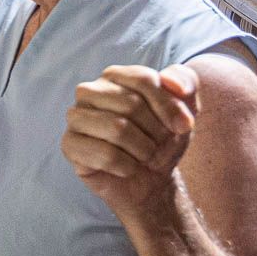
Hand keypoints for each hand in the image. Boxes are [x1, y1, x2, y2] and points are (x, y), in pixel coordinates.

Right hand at [61, 63, 199, 211]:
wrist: (152, 179)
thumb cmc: (163, 139)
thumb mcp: (186, 108)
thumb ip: (186, 82)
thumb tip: (171, 82)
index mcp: (114, 76)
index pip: (143, 80)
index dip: (169, 106)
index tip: (183, 126)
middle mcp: (89, 91)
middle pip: (131, 105)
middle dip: (155, 132)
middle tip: (158, 145)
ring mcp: (75, 118)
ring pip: (117, 129)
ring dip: (143, 150)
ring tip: (144, 156)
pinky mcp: (69, 145)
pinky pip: (105, 155)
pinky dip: (126, 166)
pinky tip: (127, 168)